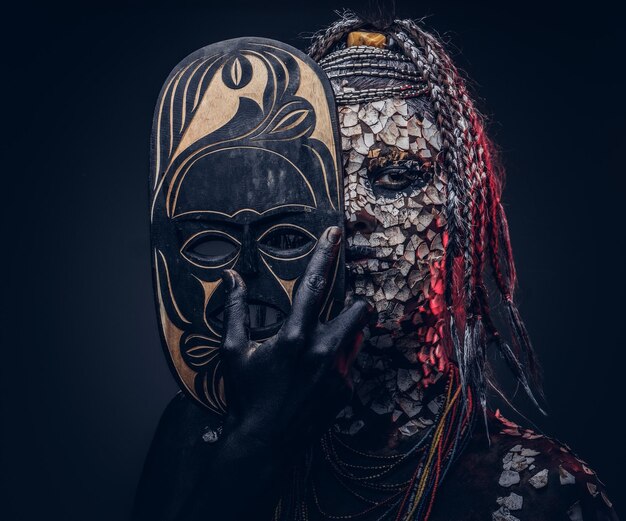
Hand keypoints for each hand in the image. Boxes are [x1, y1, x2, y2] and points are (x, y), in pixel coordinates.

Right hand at [220, 226, 367, 451]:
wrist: (263, 444)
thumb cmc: (245, 396)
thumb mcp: (233, 351)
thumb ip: (234, 310)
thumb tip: (231, 278)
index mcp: (294, 336)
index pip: (314, 284)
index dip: (325, 254)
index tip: (334, 233)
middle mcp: (322, 351)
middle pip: (358, 310)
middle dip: (355, 304)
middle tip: (343, 306)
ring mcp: (337, 373)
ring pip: (357, 337)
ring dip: (346, 333)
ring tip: (321, 345)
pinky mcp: (344, 392)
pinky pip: (349, 364)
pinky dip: (337, 360)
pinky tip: (315, 374)